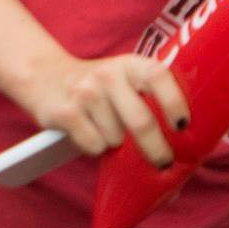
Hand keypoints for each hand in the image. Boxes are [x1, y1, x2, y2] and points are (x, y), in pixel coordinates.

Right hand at [16, 51, 188, 167]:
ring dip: (116, 143)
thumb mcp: (126, 80)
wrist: (46, 76)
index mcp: (132, 64)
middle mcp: (109, 75)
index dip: (174, 101)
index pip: (158, 76)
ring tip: (108, 129)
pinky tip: (89, 132)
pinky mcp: (65, 112)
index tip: (183, 126)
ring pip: (115, 138)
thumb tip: (177, 158)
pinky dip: (95, 147)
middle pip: (140, 120)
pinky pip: (93, 145)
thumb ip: (151, 101)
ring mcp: (86, 93)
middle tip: (164, 163)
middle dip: (156, 148)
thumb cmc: (101, 88)